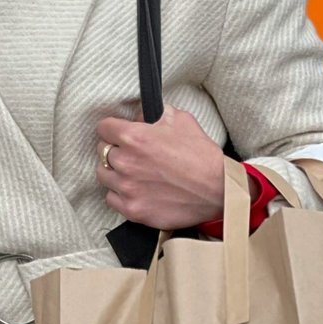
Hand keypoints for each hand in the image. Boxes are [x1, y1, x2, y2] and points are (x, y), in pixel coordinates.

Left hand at [95, 106, 230, 228]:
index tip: (118, 132)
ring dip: (114, 172)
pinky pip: (111, 198)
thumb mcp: (180, 120)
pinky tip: (134, 190)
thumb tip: (139, 114)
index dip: (112, 128)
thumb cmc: (202, 156)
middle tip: (129, 153)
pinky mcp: (133, 209)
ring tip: (131, 172)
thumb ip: (154, 114)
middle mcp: (126, 162)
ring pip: (103, 175)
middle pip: (101, 151)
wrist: (221, 191)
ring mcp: (127, 188)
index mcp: (133, 137)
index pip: (103, 127)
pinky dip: (119, 194)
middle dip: (114, 149)